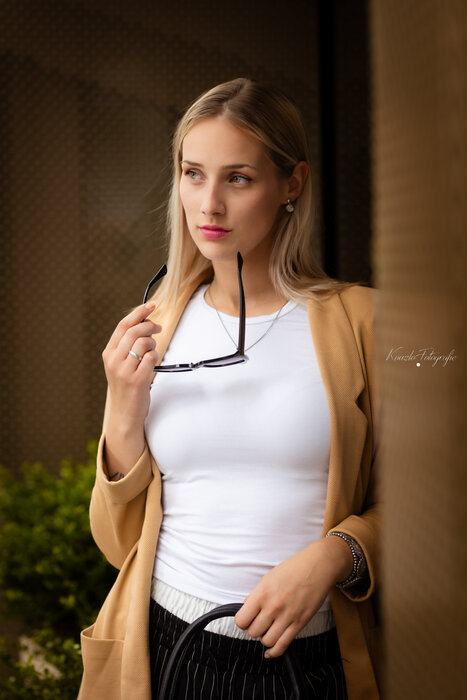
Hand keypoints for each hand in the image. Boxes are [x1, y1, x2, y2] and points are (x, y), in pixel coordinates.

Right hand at [102, 302, 160, 428]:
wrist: (124, 414)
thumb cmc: (126, 387)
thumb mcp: (120, 364)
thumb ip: (127, 346)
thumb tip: (145, 323)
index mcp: (108, 354)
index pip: (123, 326)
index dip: (138, 313)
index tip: (151, 305)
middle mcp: (114, 361)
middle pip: (134, 331)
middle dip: (150, 325)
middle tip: (158, 328)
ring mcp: (125, 371)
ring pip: (143, 343)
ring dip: (153, 343)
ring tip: (153, 350)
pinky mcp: (137, 380)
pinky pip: (151, 358)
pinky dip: (155, 356)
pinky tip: (153, 362)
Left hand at [234, 537, 352, 657]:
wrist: (317, 567)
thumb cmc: (294, 568)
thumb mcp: (268, 577)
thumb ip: (256, 594)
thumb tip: (247, 608)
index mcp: (262, 593)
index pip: (241, 620)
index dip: (242, 621)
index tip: (246, 619)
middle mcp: (273, 607)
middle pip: (253, 632)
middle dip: (254, 628)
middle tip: (258, 622)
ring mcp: (287, 617)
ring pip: (267, 641)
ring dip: (265, 637)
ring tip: (268, 629)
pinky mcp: (299, 623)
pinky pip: (283, 645)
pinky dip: (274, 652)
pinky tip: (270, 651)